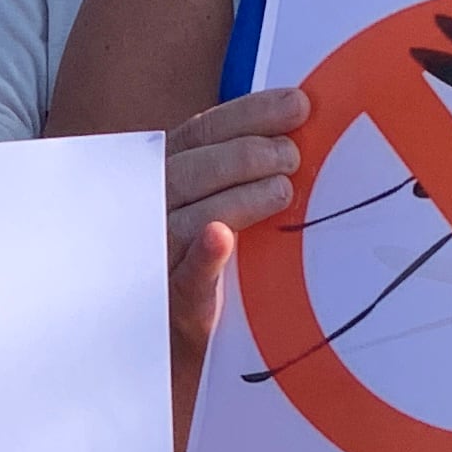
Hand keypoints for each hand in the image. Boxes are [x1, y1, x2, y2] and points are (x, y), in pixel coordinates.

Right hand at [165, 87, 306, 364]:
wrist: (175, 347)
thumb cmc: (205, 268)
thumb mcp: (214, 209)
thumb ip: (236, 170)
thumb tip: (295, 130)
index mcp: (165, 177)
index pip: (203, 131)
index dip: (251, 113)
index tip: (298, 105)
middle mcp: (153, 209)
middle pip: (192, 167)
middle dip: (246, 153)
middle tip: (292, 155)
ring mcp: (158, 256)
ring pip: (189, 214)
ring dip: (238, 195)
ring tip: (284, 188)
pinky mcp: (172, 303)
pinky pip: (183, 276)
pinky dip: (201, 255)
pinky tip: (220, 237)